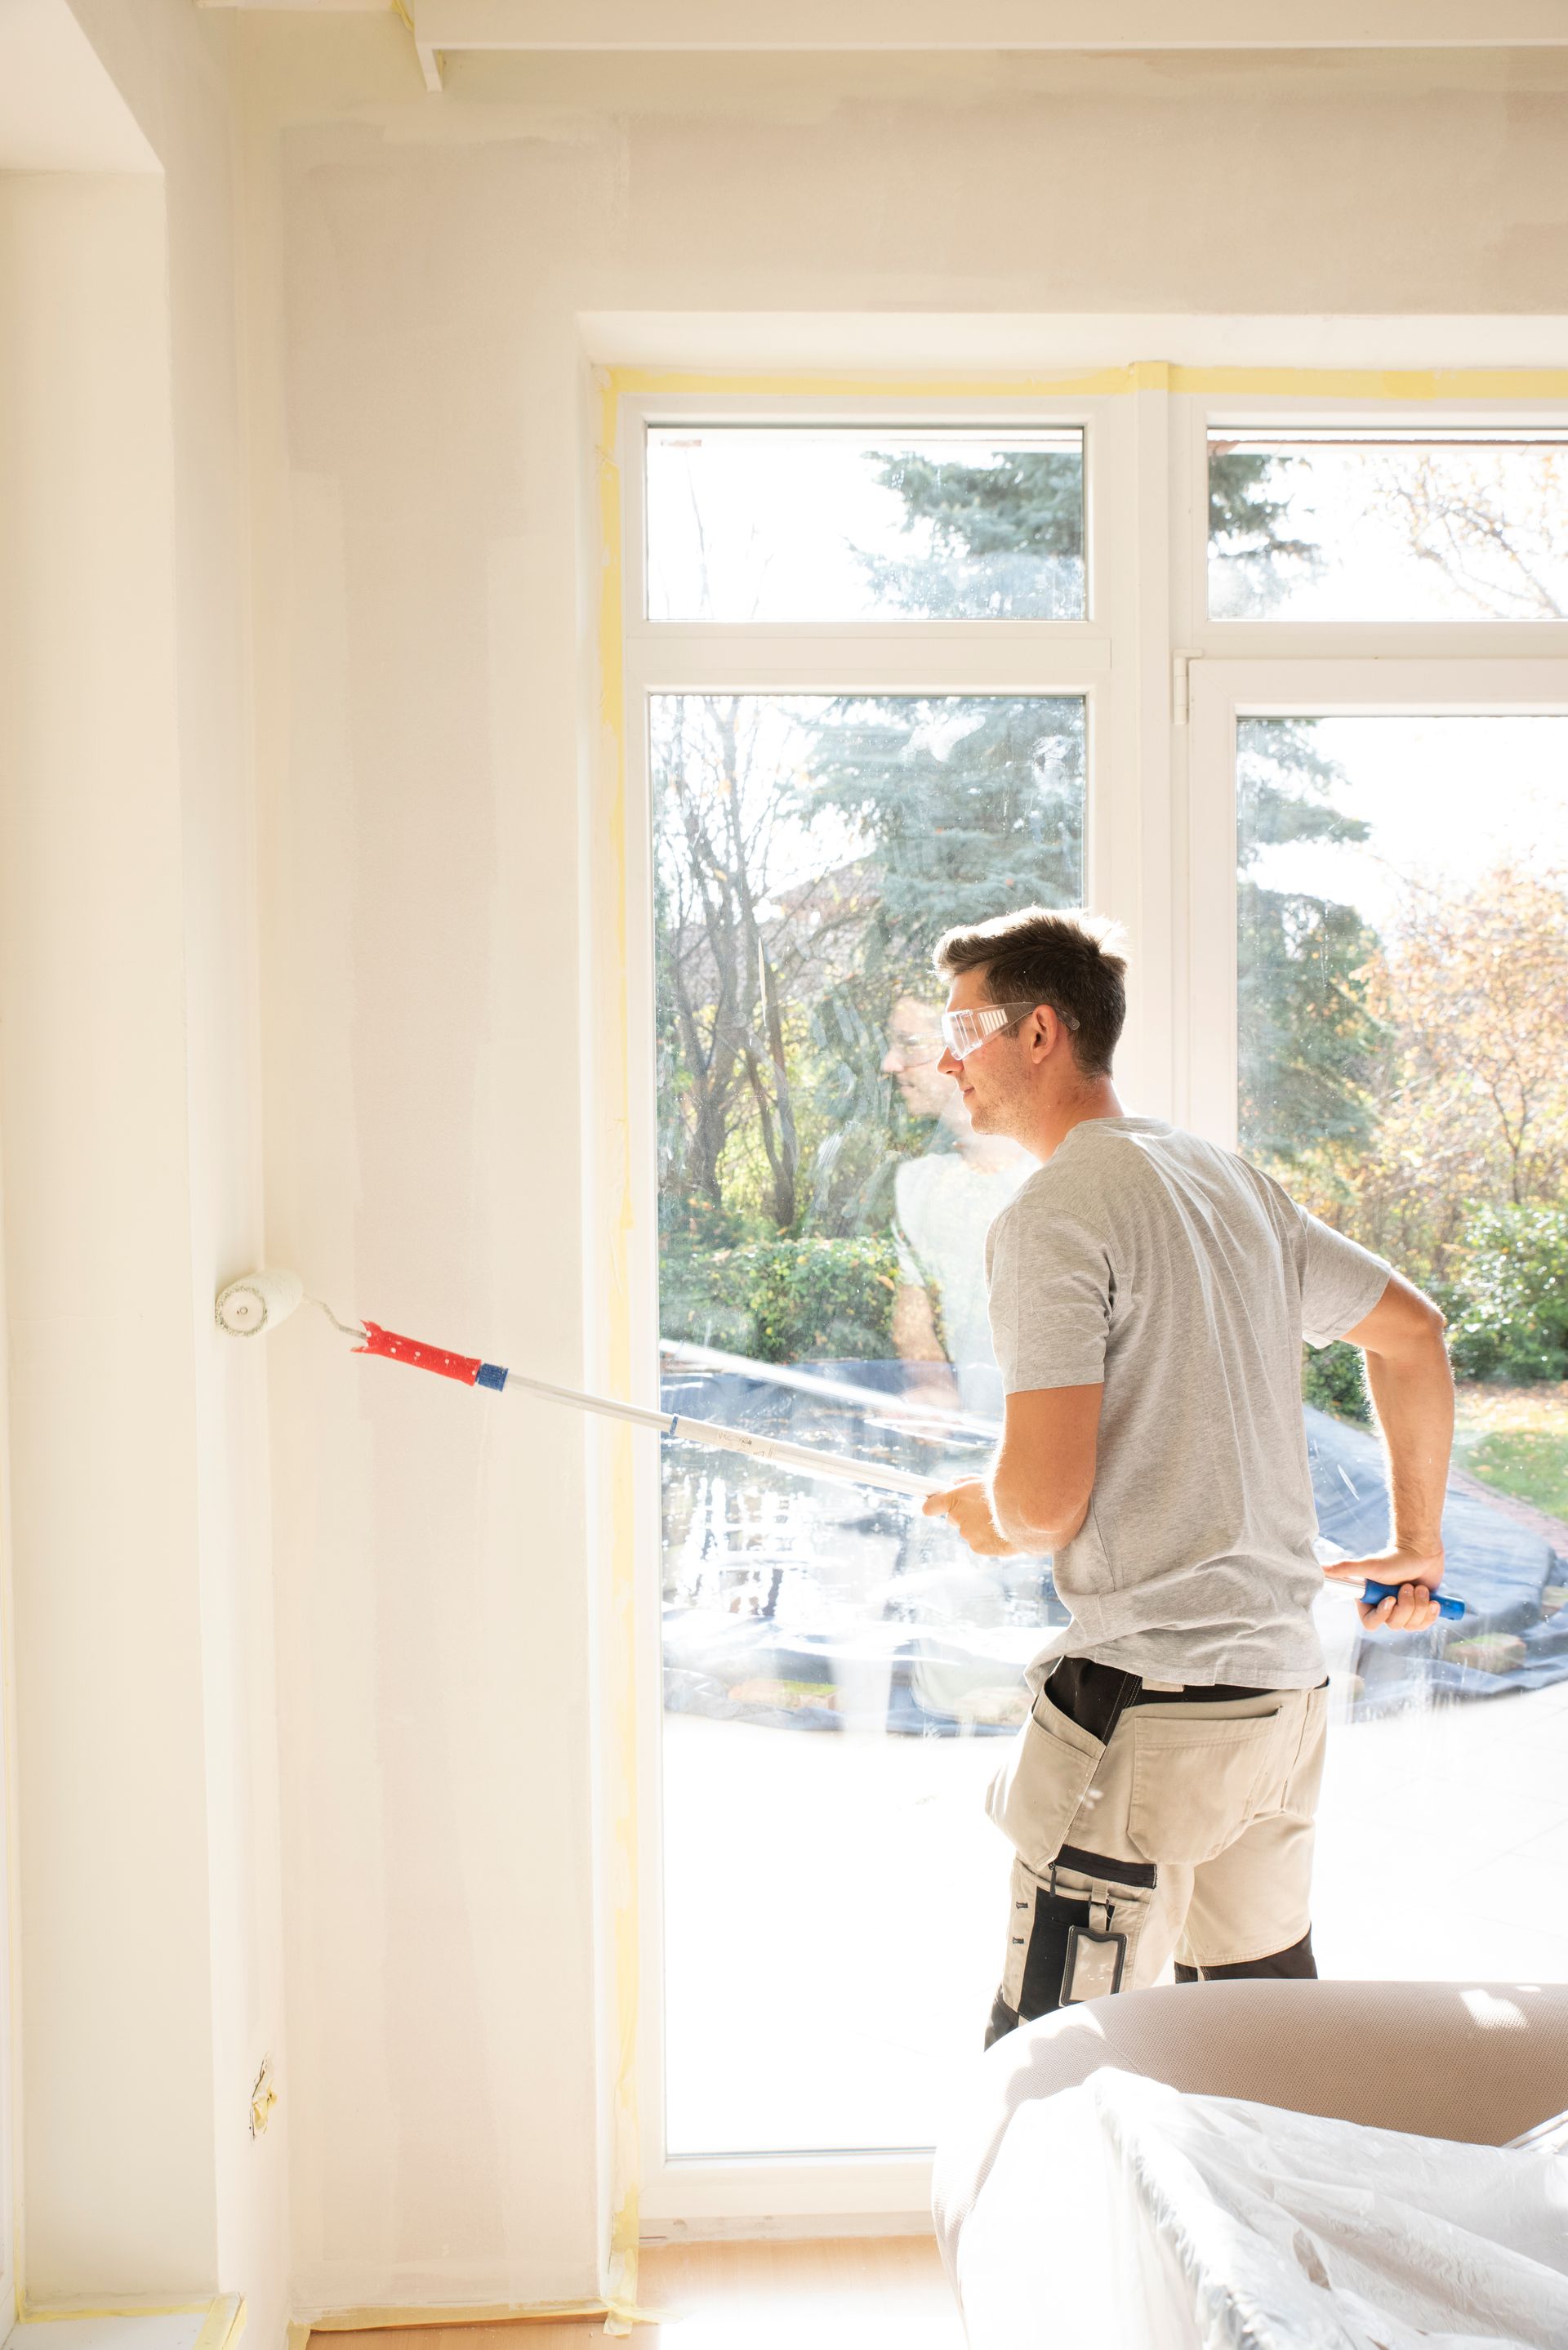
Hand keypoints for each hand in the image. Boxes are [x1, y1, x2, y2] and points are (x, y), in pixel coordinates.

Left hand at [923, 1478, 1018, 1556]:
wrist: (1028, 1512)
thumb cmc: (1008, 1491)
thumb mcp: (987, 1479)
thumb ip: (966, 1481)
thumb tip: (954, 1482)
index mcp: (957, 1497)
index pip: (932, 1505)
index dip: (932, 1505)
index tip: (929, 1506)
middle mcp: (958, 1516)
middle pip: (953, 1519)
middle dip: (964, 1516)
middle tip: (983, 1510)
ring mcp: (967, 1534)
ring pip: (969, 1532)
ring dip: (979, 1527)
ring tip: (998, 1519)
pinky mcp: (978, 1547)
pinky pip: (980, 1543)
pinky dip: (989, 1539)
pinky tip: (1002, 1530)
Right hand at [1323, 1546, 1444, 1631]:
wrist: (1421, 1551)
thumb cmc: (1394, 1558)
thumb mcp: (1369, 1566)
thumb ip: (1345, 1569)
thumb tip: (1320, 1569)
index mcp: (1370, 1602)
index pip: (1371, 1624)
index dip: (1382, 1615)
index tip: (1391, 1599)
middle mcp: (1386, 1609)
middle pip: (1395, 1625)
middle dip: (1406, 1606)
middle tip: (1408, 1586)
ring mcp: (1405, 1612)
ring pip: (1412, 1625)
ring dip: (1420, 1605)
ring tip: (1420, 1587)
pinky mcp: (1422, 1612)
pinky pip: (1426, 1624)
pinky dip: (1431, 1612)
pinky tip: (1433, 1599)